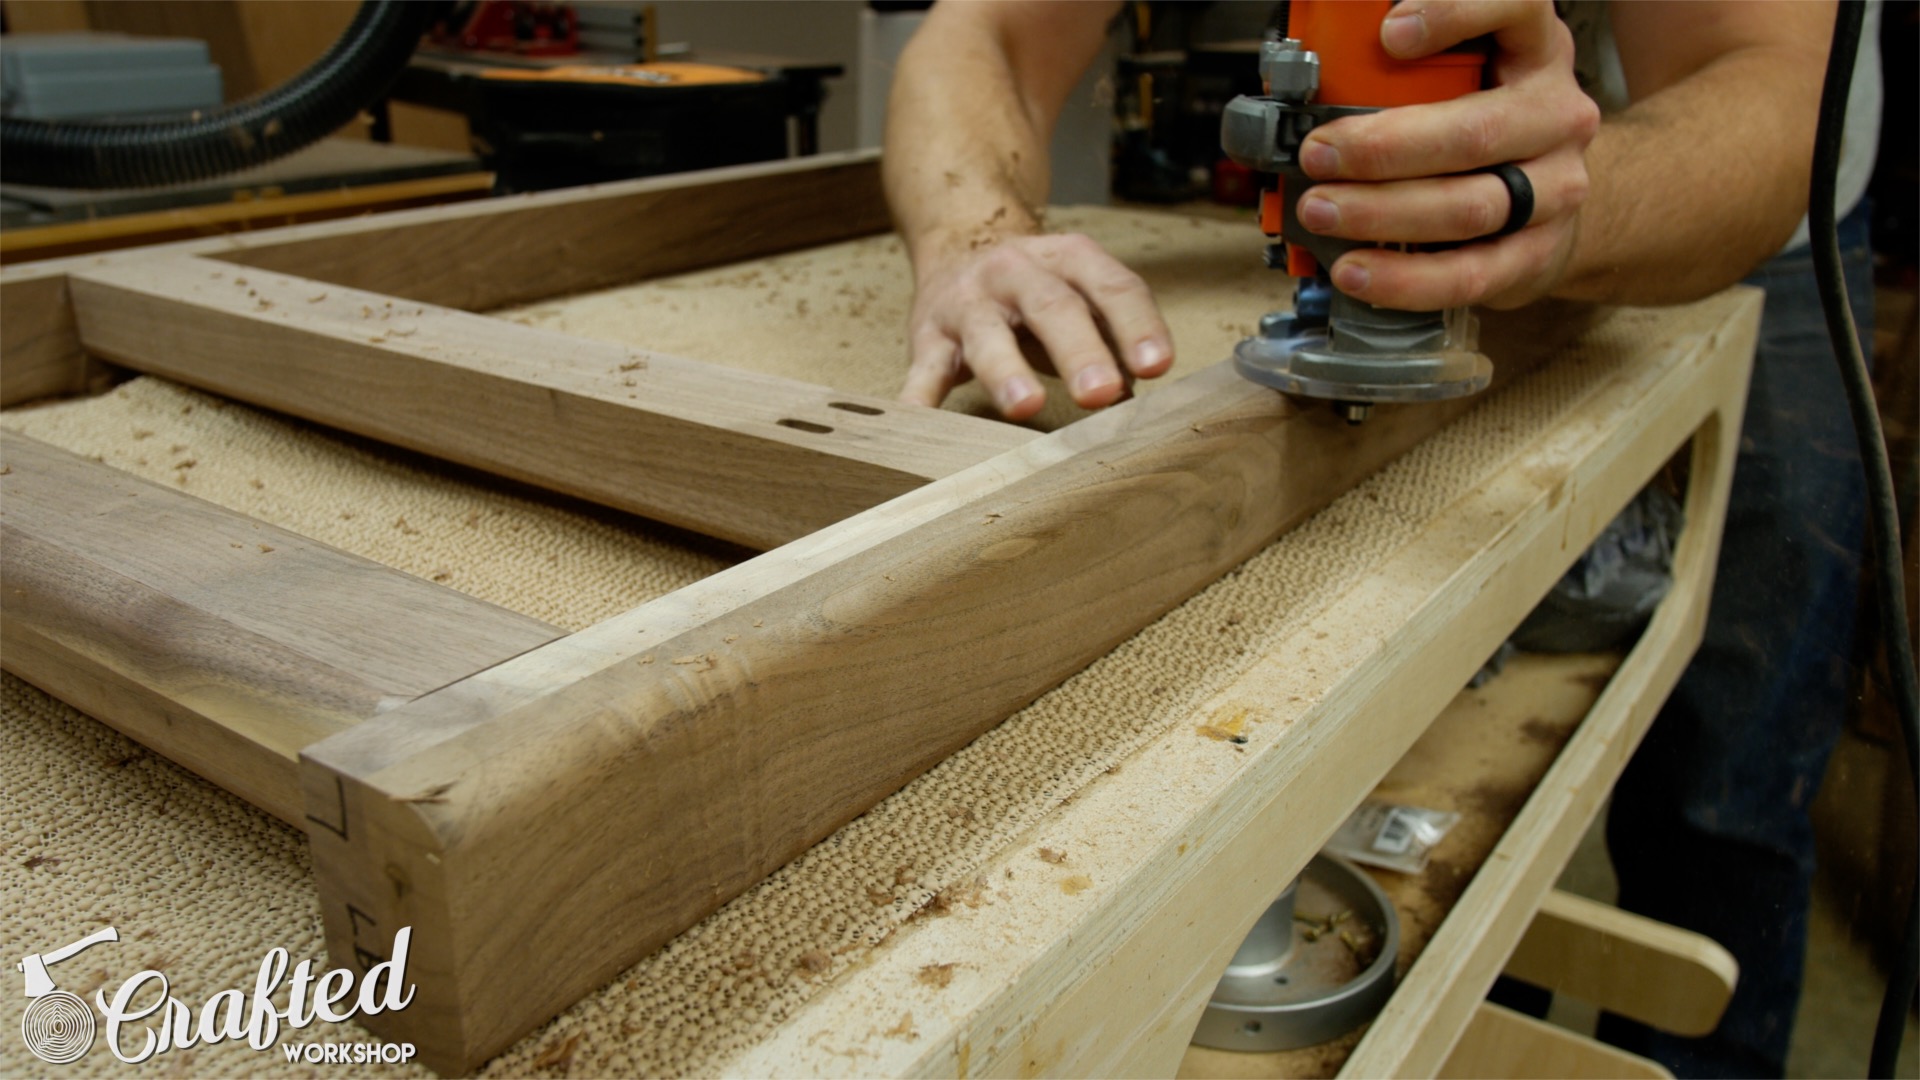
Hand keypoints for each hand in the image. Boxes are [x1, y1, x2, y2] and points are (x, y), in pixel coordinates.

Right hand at [900, 233, 1174, 419]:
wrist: (959, 243)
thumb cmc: (1036, 289)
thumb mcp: (1081, 294)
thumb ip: (1111, 339)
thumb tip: (1135, 399)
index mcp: (1068, 259)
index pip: (1112, 287)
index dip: (1137, 326)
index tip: (1156, 367)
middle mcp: (1016, 272)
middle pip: (1052, 307)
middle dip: (1079, 351)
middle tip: (1102, 393)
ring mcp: (969, 302)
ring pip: (987, 334)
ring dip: (1006, 371)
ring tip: (1026, 406)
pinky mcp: (928, 335)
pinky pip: (924, 370)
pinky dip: (920, 399)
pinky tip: (920, 424)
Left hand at [1292, 0, 1599, 310]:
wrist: (1547, 196)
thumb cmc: (1483, 119)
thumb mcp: (1459, 74)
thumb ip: (1400, 69)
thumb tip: (1305, 80)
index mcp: (1534, 50)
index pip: (1516, 7)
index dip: (1456, 15)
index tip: (1389, 34)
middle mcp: (1554, 114)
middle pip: (1475, 132)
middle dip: (1383, 148)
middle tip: (1318, 154)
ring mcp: (1554, 187)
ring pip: (1468, 207)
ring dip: (1382, 213)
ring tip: (1321, 211)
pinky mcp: (1536, 252)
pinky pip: (1468, 273)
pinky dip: (1404, 279)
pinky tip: (1356, 272)